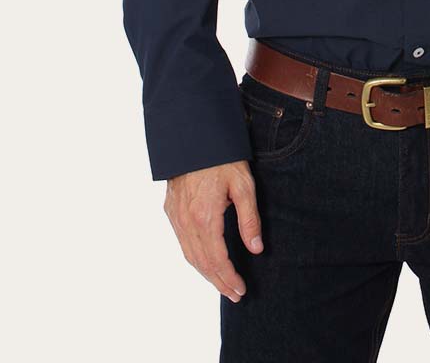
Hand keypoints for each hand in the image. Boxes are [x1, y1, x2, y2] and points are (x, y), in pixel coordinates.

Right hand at [163, 160, 263, 301]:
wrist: (193, 137)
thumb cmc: (222, 158)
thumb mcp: (243, 185)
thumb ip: (249, 218)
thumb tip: (256, 248)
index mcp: (205, 217)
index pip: (217, 260)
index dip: (229, 278)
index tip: (240, 290)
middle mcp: (186, 221)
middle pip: (202, 263)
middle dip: (218, 282)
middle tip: (234, 294)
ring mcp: (175, 216)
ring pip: (189, 255)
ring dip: (205, 273)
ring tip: (221, 283)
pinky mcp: (170, 210)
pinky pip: (181, 242)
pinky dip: (193, 257)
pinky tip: (204, 261)